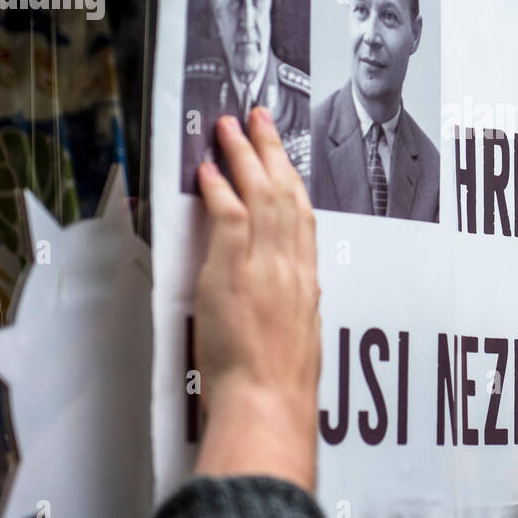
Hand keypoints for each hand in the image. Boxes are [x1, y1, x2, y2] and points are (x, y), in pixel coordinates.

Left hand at [191, 108, 320, 491]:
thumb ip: (292, 307)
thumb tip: (286, 296)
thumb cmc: (280, 385)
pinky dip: (220, 188)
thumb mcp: (299, 338)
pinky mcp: (236, 269)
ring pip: (260, 193)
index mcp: (308, 280)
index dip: (292, 180)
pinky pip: (230, 215)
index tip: (284, 158)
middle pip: (285, 192)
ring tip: (231, 126)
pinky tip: (210, 166)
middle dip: (272, 150)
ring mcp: (265, 263)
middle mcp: (292, 264)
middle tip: (260, 117)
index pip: (302, 217)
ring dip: (244, 154)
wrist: (269, 400)